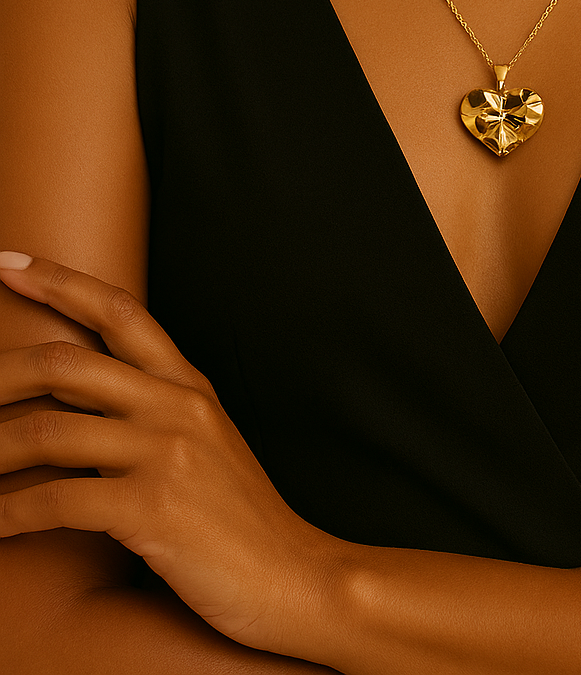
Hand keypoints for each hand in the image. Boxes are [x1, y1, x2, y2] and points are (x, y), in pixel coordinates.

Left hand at [0, 251, 341, 660]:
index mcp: (188, 386)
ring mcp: (165, 453)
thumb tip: (80, 405)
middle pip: (66, 363)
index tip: (8, 262)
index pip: (119, 312)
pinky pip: (56, 500)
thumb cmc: (241, 522)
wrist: (293, 577)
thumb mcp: (206, 445)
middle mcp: (176, 406)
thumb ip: (155, 414)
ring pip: (48, 431)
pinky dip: (10, 514)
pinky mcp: (151, 507)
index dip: (59, 283)